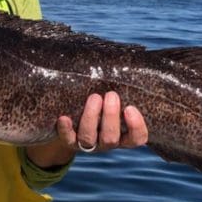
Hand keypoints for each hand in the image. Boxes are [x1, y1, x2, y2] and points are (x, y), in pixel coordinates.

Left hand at [25, 91, 147, 167]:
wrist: (74, 115)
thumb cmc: (102, 98)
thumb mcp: (113, 95)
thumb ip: (121, 84)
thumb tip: (126, 57)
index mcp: (123, 134)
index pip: (137, 138)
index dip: (136, 127)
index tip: (130, 108)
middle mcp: (106, 141)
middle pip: (111, 138)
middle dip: (111, 116)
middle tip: (111, 95)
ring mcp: (88, 143)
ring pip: (89, 139)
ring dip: (91, 118)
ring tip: (94, 97)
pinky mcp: (69, 141)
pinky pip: (67, 139)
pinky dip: (65, 130)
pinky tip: (64, 118)